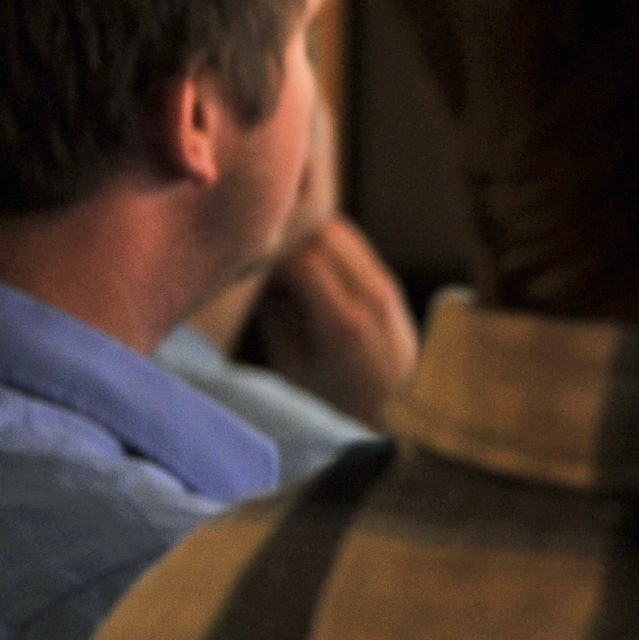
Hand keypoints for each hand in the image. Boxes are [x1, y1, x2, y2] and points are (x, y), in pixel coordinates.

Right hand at [251, 212, 419, 427]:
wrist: (394, 408)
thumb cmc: (330, 397)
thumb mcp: (292, 367)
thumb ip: (275, 316)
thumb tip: (255, 267)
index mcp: (344, 326)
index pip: (304, 260)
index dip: (271, 249)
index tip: (244, 254)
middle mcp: (372, 301)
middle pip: (325, 237)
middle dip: (287, 232)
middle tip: (255, 242)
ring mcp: (386, 289)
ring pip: (341, 233)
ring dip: (306, 231)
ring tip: (274, 245)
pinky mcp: (388, 283)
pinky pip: (353, 245)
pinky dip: (324, 239)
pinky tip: (299, 251)